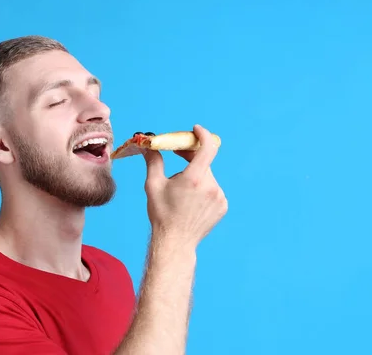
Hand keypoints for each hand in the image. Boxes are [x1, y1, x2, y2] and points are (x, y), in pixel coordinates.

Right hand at [142, 125, 227, 248]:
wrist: (176, 242)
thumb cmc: (162, 214)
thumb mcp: (153, 185)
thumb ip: (153, 161)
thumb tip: (148, 146)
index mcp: (194, 178)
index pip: (207, 148)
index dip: (202, 135)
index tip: (195, 129)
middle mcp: (211, 186)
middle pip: (204, 161)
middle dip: (190, 156)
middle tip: (177, 153)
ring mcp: (219, 197)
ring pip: (207, 176)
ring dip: (195, 175)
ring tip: (179, 190)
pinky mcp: (222, 206)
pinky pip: (213, 190)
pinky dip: (202, 189)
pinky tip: (190, 201)